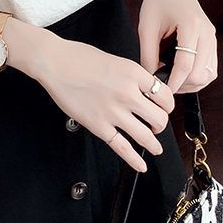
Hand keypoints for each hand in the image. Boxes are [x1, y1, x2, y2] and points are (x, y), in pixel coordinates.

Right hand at [33, 32, 174, 172]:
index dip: (167, 104)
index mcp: (134, 74)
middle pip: (160, 118)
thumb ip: (132, 76)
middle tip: (157, 125)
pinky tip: (141, 165)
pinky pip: (122, 148)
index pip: (165, 95)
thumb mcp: (116, 60)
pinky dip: (134, 160)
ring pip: (146, 136)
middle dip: (160, 124)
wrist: (55, 64)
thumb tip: (144, 90)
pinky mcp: (99, 126)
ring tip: (155, 146)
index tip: (164, 107)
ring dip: (154, 144)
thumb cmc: (79, 58)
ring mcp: (114, 112)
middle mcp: (128, 94)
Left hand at [137, 0, 217, 94]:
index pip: (186, 64)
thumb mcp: (146, 27)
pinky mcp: (212, 41)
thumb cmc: (157, 1)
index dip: (173, 82)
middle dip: (182, 85)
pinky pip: (210, 68)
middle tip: (163, 85)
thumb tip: (150, 80)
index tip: (161, 92)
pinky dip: (197, 76)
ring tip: (171, 80)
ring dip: (191, 83)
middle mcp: (207, 32)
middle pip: (201, 74)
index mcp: (191, 26)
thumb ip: (148, 55)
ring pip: (209, 74)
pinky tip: (180, 74)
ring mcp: (212, 37)